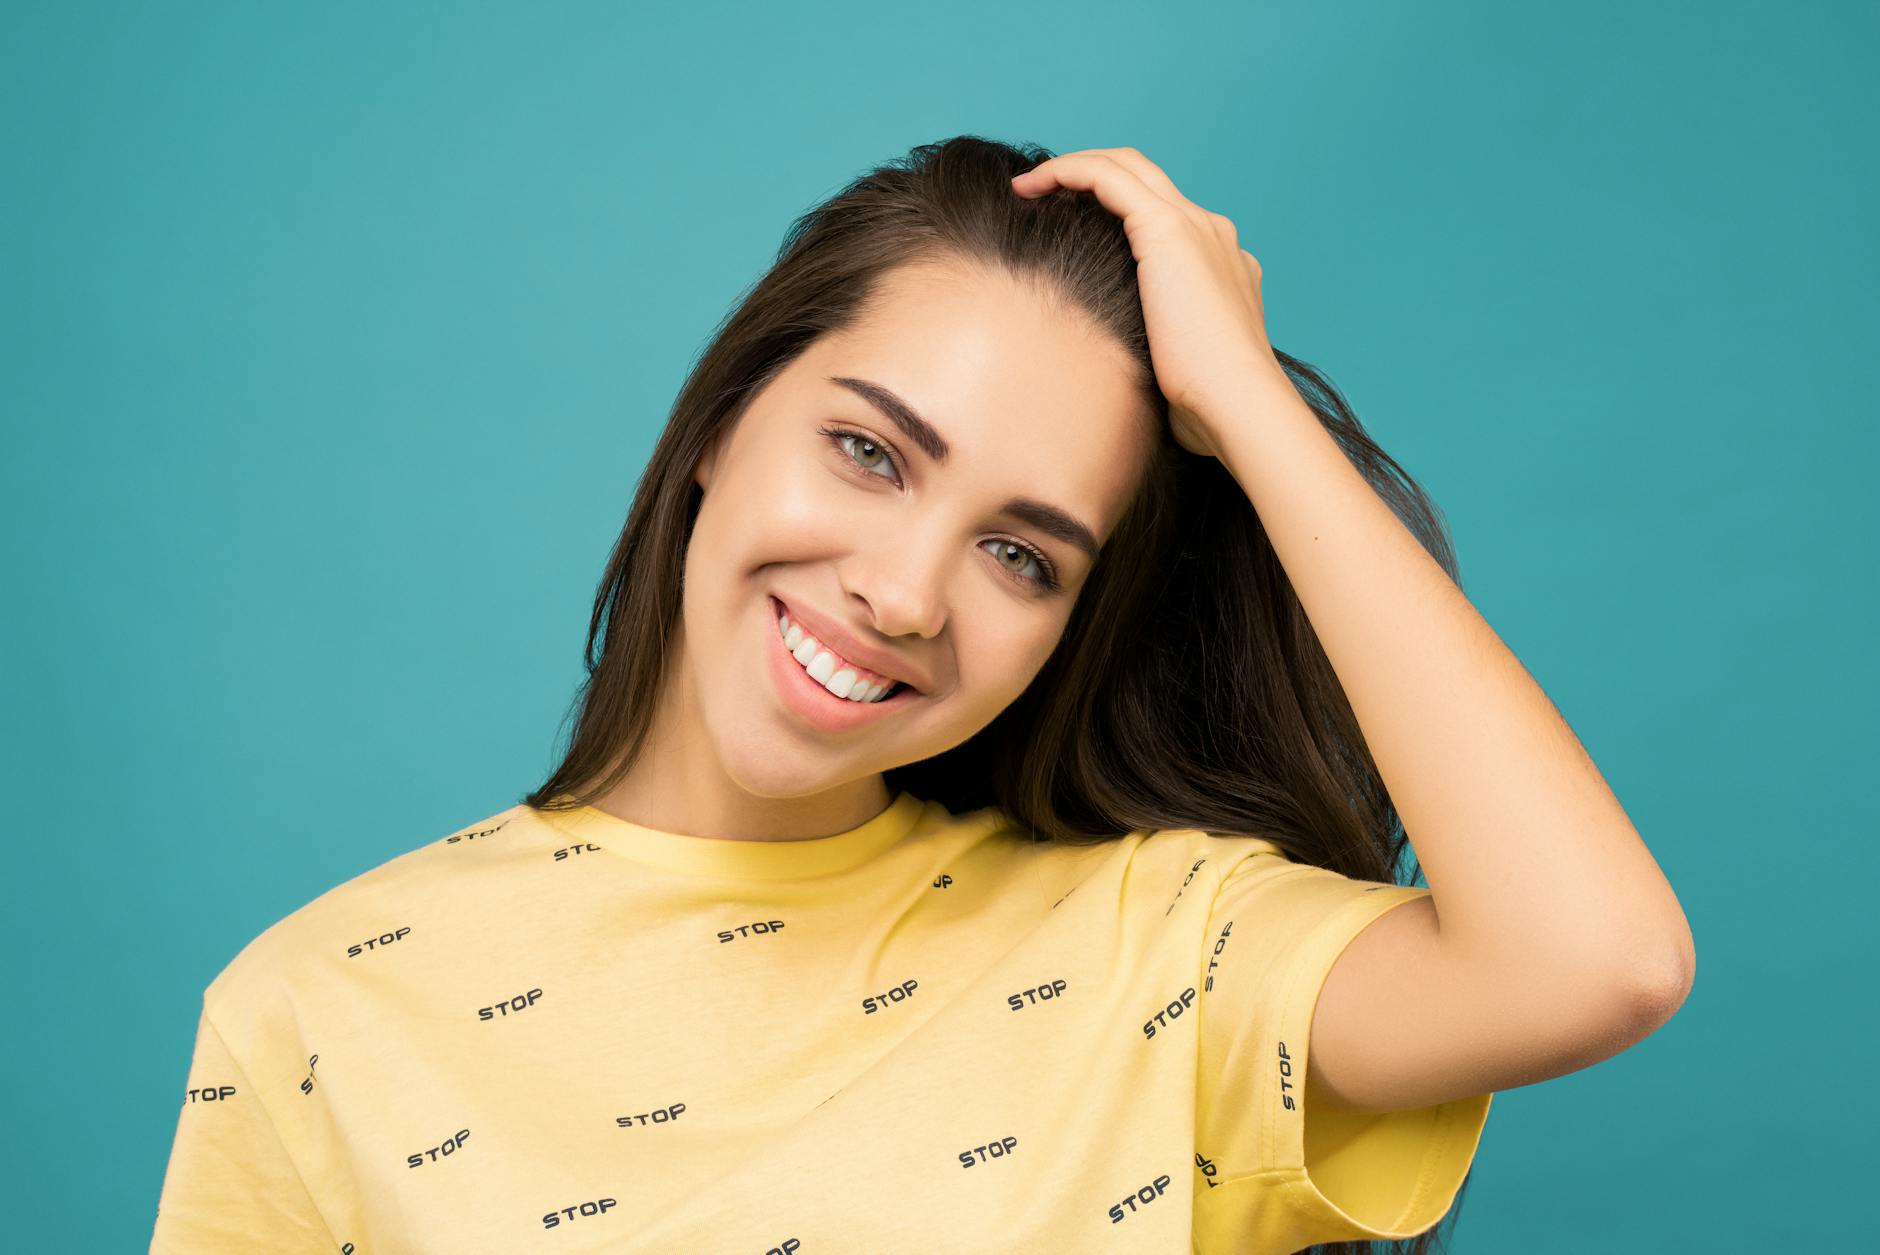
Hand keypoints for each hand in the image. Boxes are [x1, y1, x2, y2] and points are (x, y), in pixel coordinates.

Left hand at [1010, 147, 1286, 461]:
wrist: (1238, 404)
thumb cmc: (1209, 403)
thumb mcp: (1181, 363)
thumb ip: (1160, 344)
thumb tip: (1130, 360)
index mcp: (1218, 261)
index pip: (1161, 211)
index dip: (1113, 207)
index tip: (1067, 224)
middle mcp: (1210, 231)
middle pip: (1144, 176)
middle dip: (1090, 174)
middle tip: (1041, 194)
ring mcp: (1194, 225)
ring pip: (1126, 166)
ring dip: (1072, 167)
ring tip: (1028, 188)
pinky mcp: (1168, 229)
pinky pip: (1107, 177)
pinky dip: (1067, 171)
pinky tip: (1031, 188)